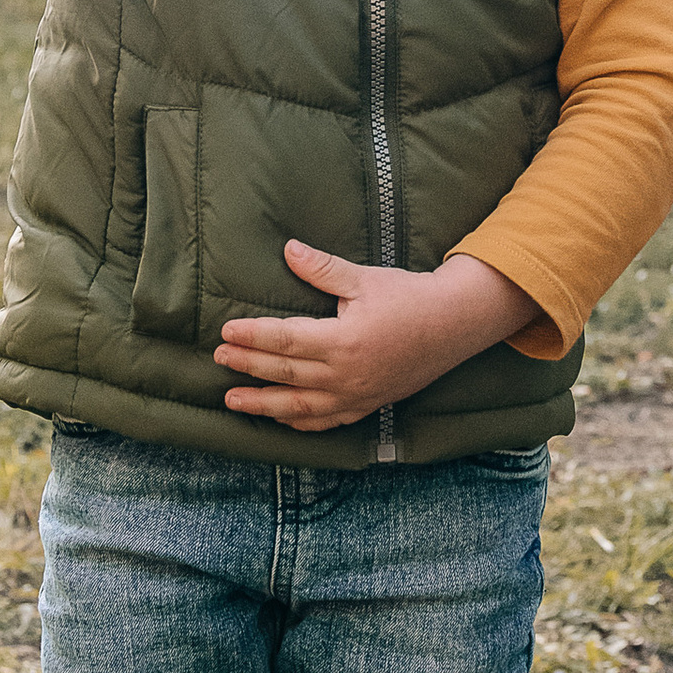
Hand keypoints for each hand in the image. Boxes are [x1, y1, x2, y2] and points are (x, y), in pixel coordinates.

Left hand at [215, 242, 541, 432]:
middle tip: (218, 358)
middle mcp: (346, 375)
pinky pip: (326, 422)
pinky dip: (299, 423)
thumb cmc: (409, 297)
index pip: (285, 341)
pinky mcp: (367, 405)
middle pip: (284, 374)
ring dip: (263, 404)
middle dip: (248, 366)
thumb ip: (322, 269)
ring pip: (299, 407)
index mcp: (343, 341)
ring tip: (232, 400)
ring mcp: (356, 395)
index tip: (227, 331)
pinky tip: (279, 418)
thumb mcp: (365, 279)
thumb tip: (288, 250)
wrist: (455, 326)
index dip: (253, 336)